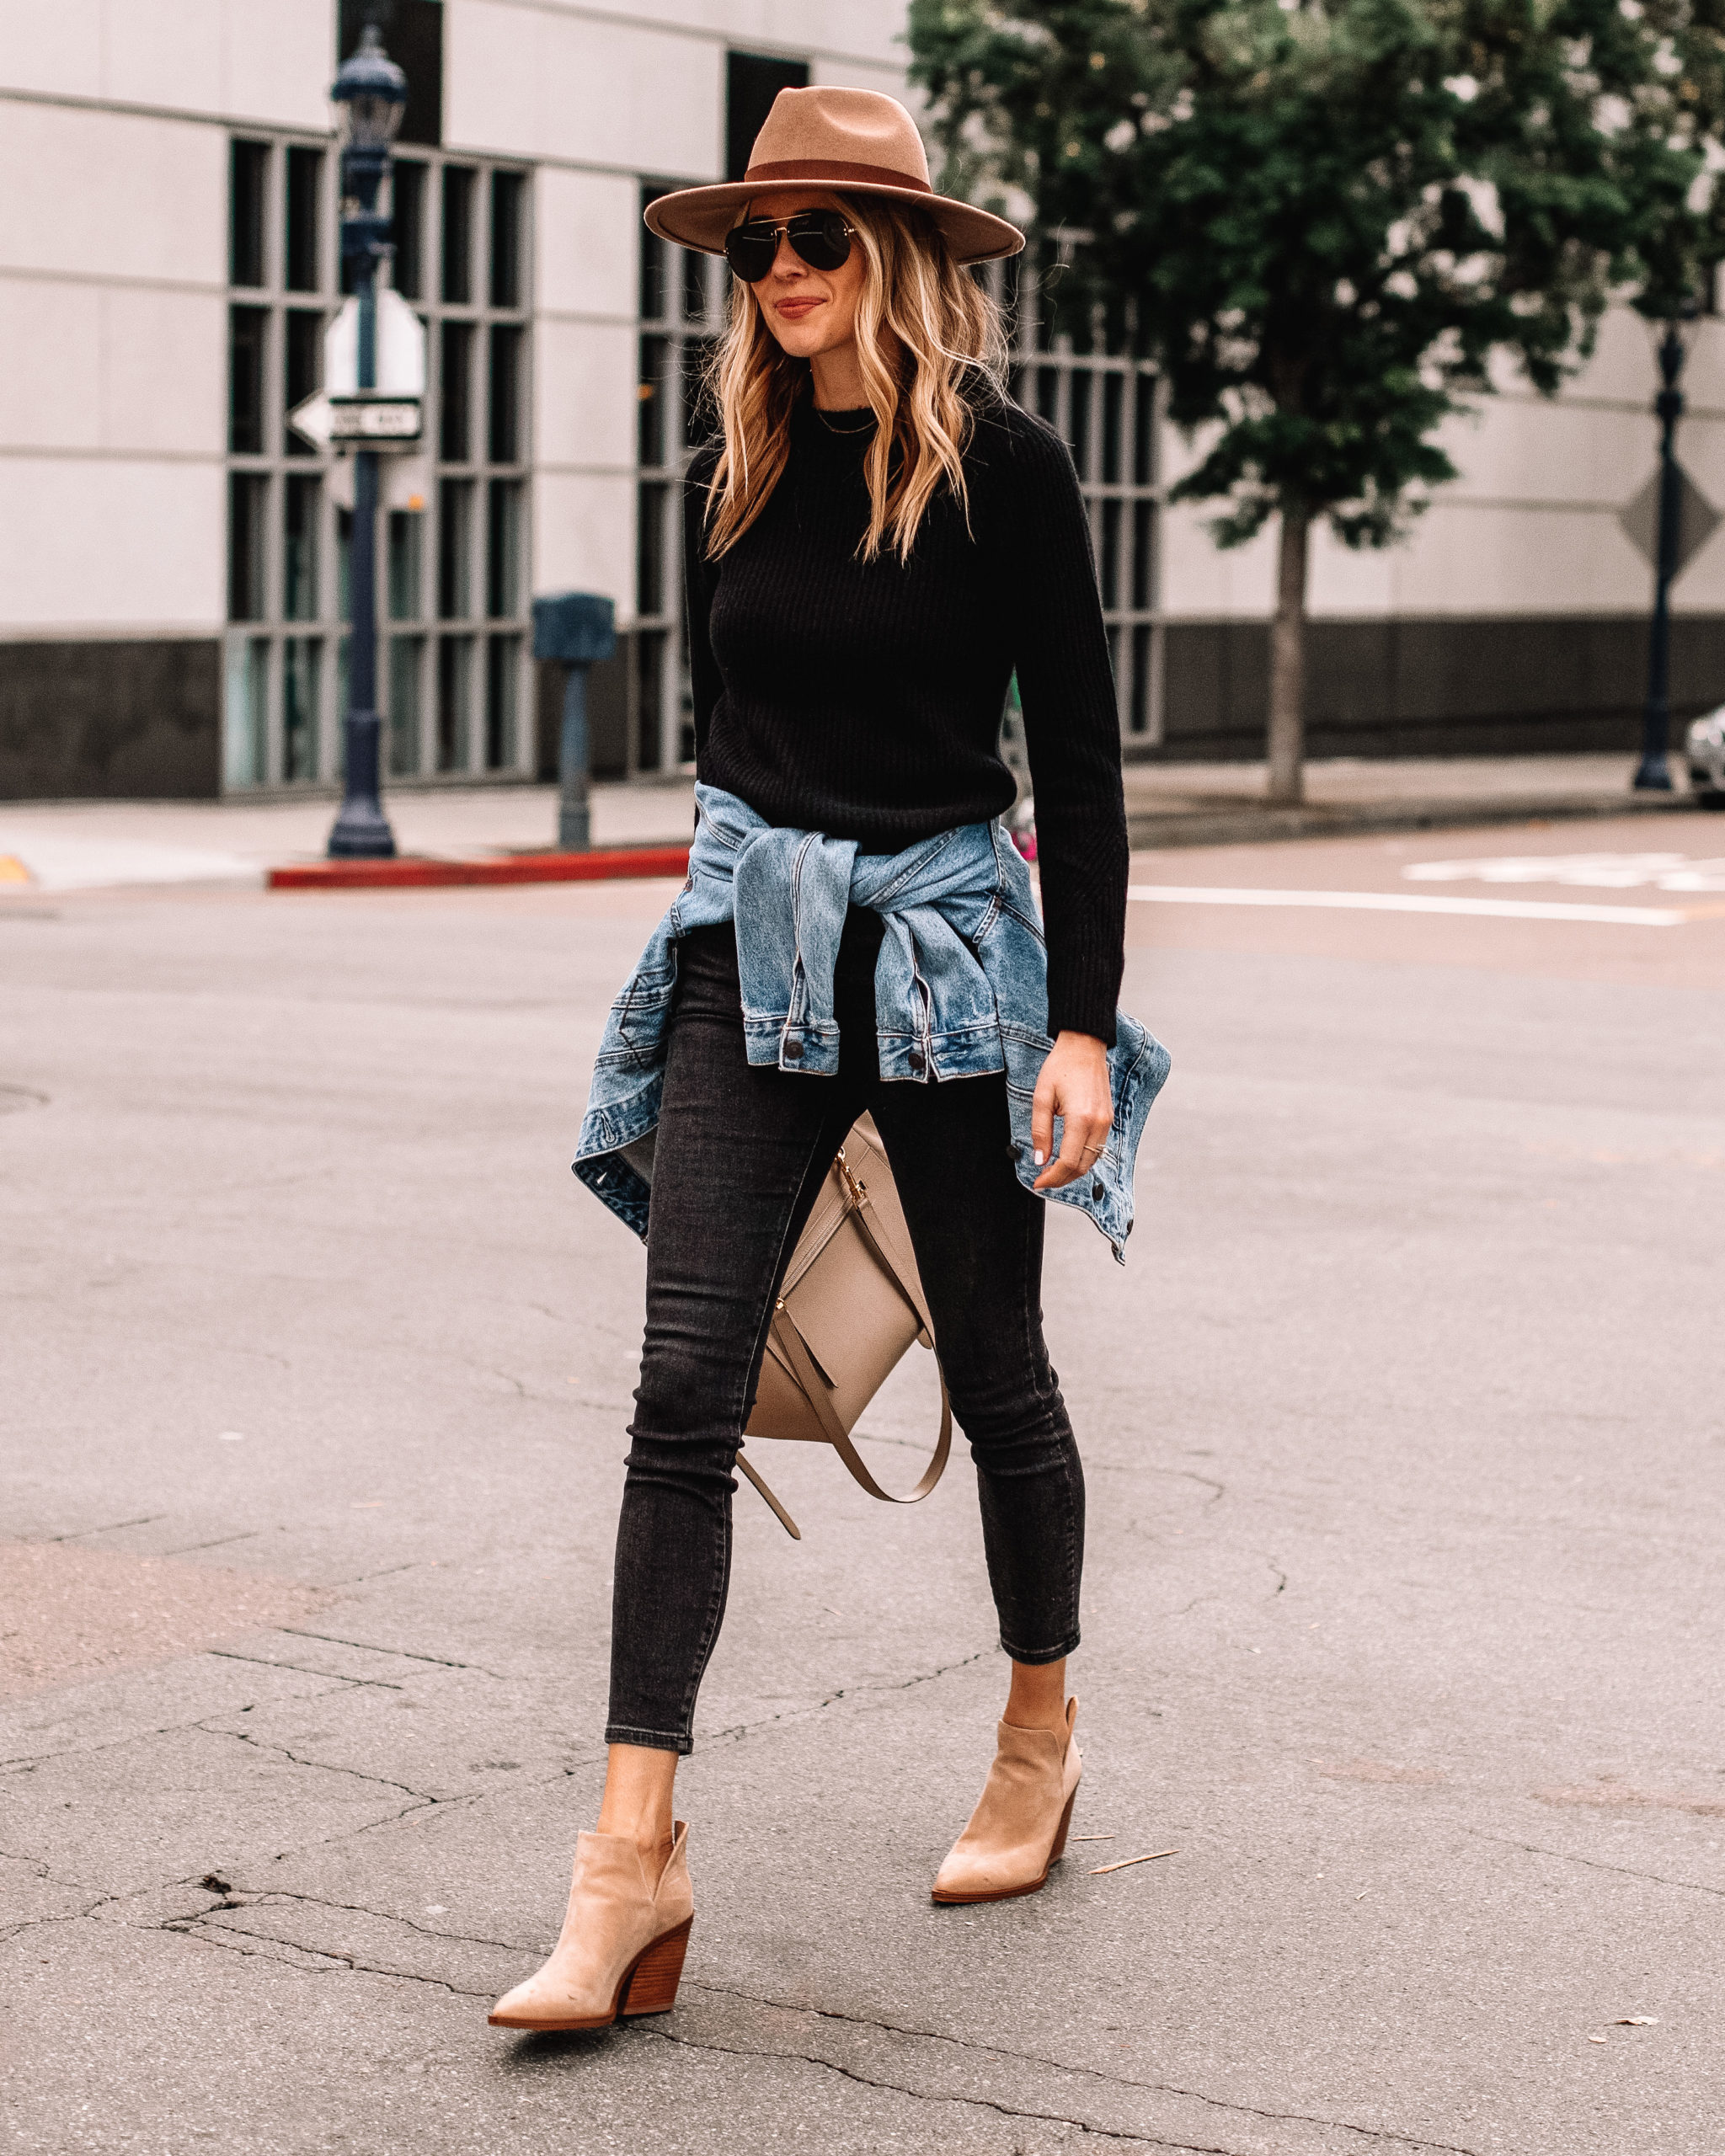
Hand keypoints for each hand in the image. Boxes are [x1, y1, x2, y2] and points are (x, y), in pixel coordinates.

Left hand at [1030, 1031, 1112, 1190]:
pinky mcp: (1108, 1119)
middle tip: (1043, 1180)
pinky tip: (1067, 1157)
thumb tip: (1040, 1160)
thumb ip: (1041, 1131)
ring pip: (1091, 1160)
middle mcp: (1098, 1124)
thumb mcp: (1041, 1097)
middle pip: (1081, 1166)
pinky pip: (1097, 1148)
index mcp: (1081, 1119)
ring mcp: (1107, 1122)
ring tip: (1052, 1172)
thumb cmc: (1060, 1067)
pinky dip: (1082, 1158)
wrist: (1085, 1046)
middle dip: (1061, 1179)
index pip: (1068, 1162)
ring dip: (1072, 1171)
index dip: (1052, 1177)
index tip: (1037, 1182)